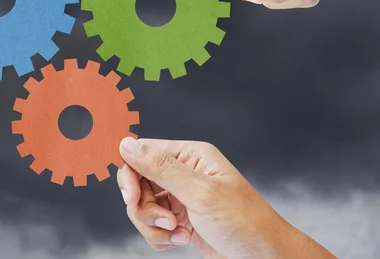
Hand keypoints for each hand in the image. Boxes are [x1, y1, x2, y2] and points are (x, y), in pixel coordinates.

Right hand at [117, 138, 335, 257]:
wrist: (265, 258)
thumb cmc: (244, 222)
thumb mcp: (200, 193)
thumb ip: (161, 168)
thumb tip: (126, 144)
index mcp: (190, 155)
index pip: (142, 153)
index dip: (130, 176)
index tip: (133, 198)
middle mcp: (183, 172)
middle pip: (138, 182)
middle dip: (145, 207)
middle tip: (165, 222)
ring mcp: (180, 196)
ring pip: (142, 206)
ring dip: (153, 226)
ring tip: (178, 233)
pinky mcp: (179, 219)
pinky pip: (152, 225)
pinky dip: (160, 237)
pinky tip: (181, 240)